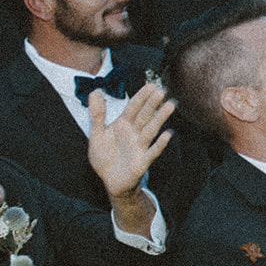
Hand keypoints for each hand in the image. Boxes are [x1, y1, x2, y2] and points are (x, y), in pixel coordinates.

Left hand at [87, 81, 173, 199]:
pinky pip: (152, 151)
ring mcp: (140, 146)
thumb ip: (97, 114)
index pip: (133, 108)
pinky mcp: (142, 161)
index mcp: (123, 125)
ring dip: (160, 118)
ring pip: (151, 130)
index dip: (141, 97)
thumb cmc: (105, 156)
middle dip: (152, 103)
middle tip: (162, 90)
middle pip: (144, 116)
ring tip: (170, 105)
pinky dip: (159, 144)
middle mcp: (134, 133)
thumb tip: (95, 91)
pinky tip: (167, 135)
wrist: (109, 180)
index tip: (151, 85)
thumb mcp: (97, 134)